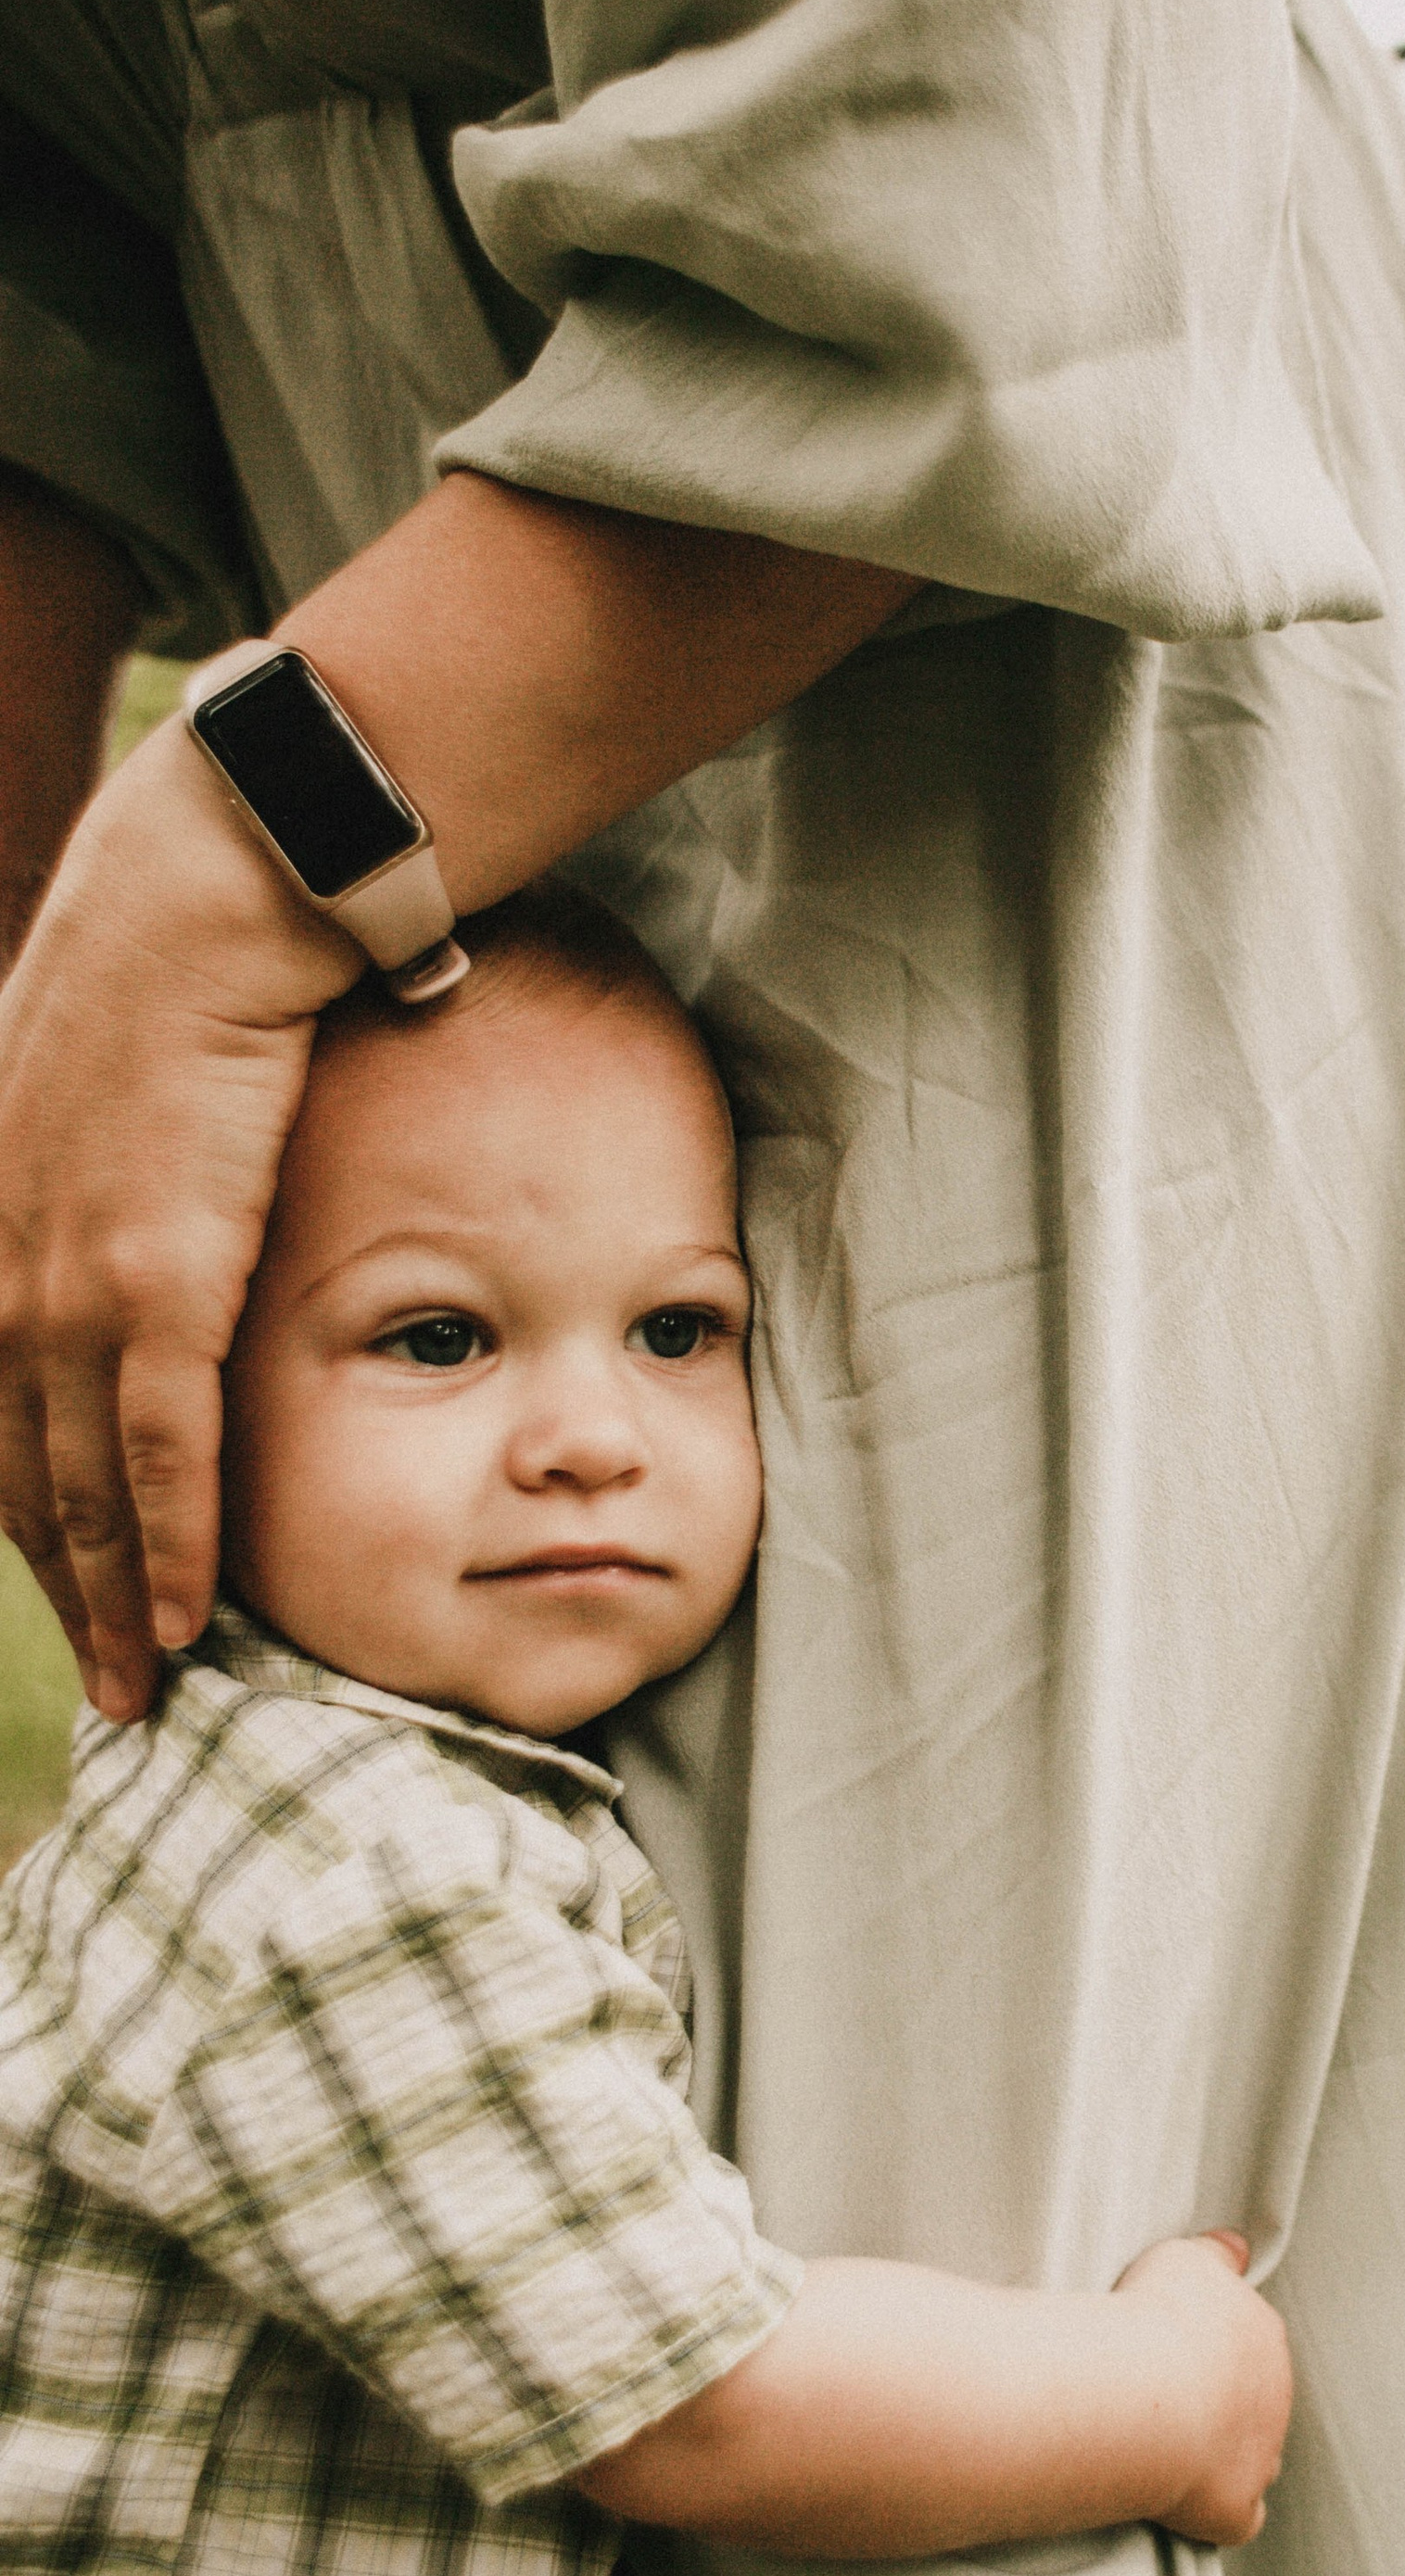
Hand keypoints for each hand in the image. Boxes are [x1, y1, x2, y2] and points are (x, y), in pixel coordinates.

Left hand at [0, 475, 910, 1722]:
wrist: (212, 890)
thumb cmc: (189, 953)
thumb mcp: (111, 1070)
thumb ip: (120, 1149)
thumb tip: (175, 1175)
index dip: (28, 1511)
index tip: (64, 1584)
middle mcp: (4, 1267)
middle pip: (20, 1472)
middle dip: (62, 1588)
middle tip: (113, 1685)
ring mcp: (70, 1277)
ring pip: (77, 1485)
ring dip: (111, 1598)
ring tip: (150, 1682)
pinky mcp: (153, 1278)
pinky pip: (155, 1451)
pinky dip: (165, 1546)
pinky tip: (182, 1618)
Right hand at [1113, 2231, 1292, 2547]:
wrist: (1147, 2392)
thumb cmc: (1157, 2317)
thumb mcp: (1185, 2257)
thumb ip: (1216, 2255)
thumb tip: (1238, 2245)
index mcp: (1264, 2335)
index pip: (1252, 2345)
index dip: (1213, 2352)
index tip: (1173, 2353)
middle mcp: (1275, 2394)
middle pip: (1257, 2403)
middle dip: (1223, 2405)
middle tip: (1162, 2402)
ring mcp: (1262, 2455)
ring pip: (1257, 2460)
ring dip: (1226, 2459)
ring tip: (1172, 2453)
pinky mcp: (1238, 2506)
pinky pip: (1239, 2519)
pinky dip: (1218, 2515)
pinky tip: (1185, 2508)